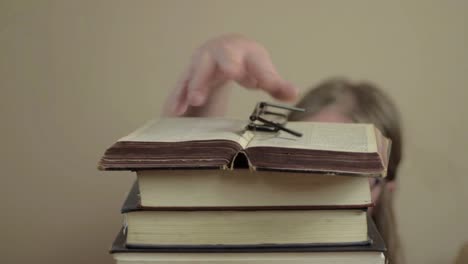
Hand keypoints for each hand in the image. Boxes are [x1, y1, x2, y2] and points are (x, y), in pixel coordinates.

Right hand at [164, 34, 297, 115]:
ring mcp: (202, 60)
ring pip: (198, 70)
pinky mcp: (188, 72)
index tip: (257, 82)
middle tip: (231, 75)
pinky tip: (175, 112)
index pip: (257, 63)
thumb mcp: (263, 72)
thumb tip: (293, 94)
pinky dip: (179, 97)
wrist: (224, 48)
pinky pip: (182, 84)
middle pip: (222, 57)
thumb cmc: (247, 63)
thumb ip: (276, 85)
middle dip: (227, 66)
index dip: (259, 73)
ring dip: (196, 85)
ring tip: (196, 101)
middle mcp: (222, 51)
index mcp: (246, 51)